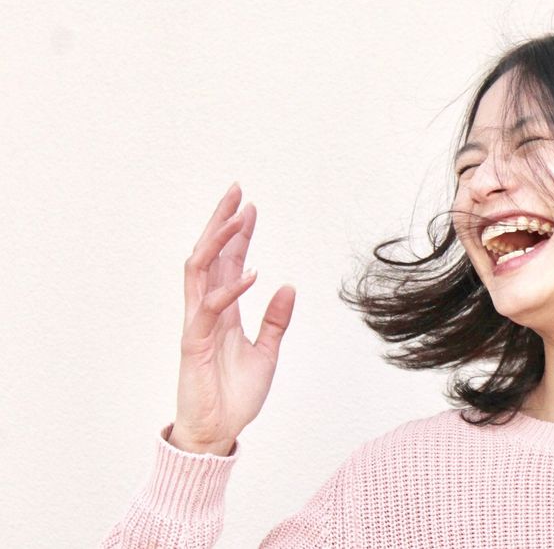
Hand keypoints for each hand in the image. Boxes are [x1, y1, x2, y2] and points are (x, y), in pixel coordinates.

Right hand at [170, 182, 295, 454]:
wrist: (218, 432)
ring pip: (200, 271)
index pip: (228, 262)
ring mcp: (198, 324)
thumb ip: (276, 321)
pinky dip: (231, 289)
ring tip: (238, 217)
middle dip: (221, 222)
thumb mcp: (268, 352)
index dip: (239, 234)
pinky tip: (252, 273)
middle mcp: (207, 311)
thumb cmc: (235, 395)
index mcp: (224, 311)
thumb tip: (289, 286)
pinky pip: (210, 309)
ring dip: (219, 243)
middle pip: (209, 256)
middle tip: (236, 191)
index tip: (250, 206)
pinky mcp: (194, 343)